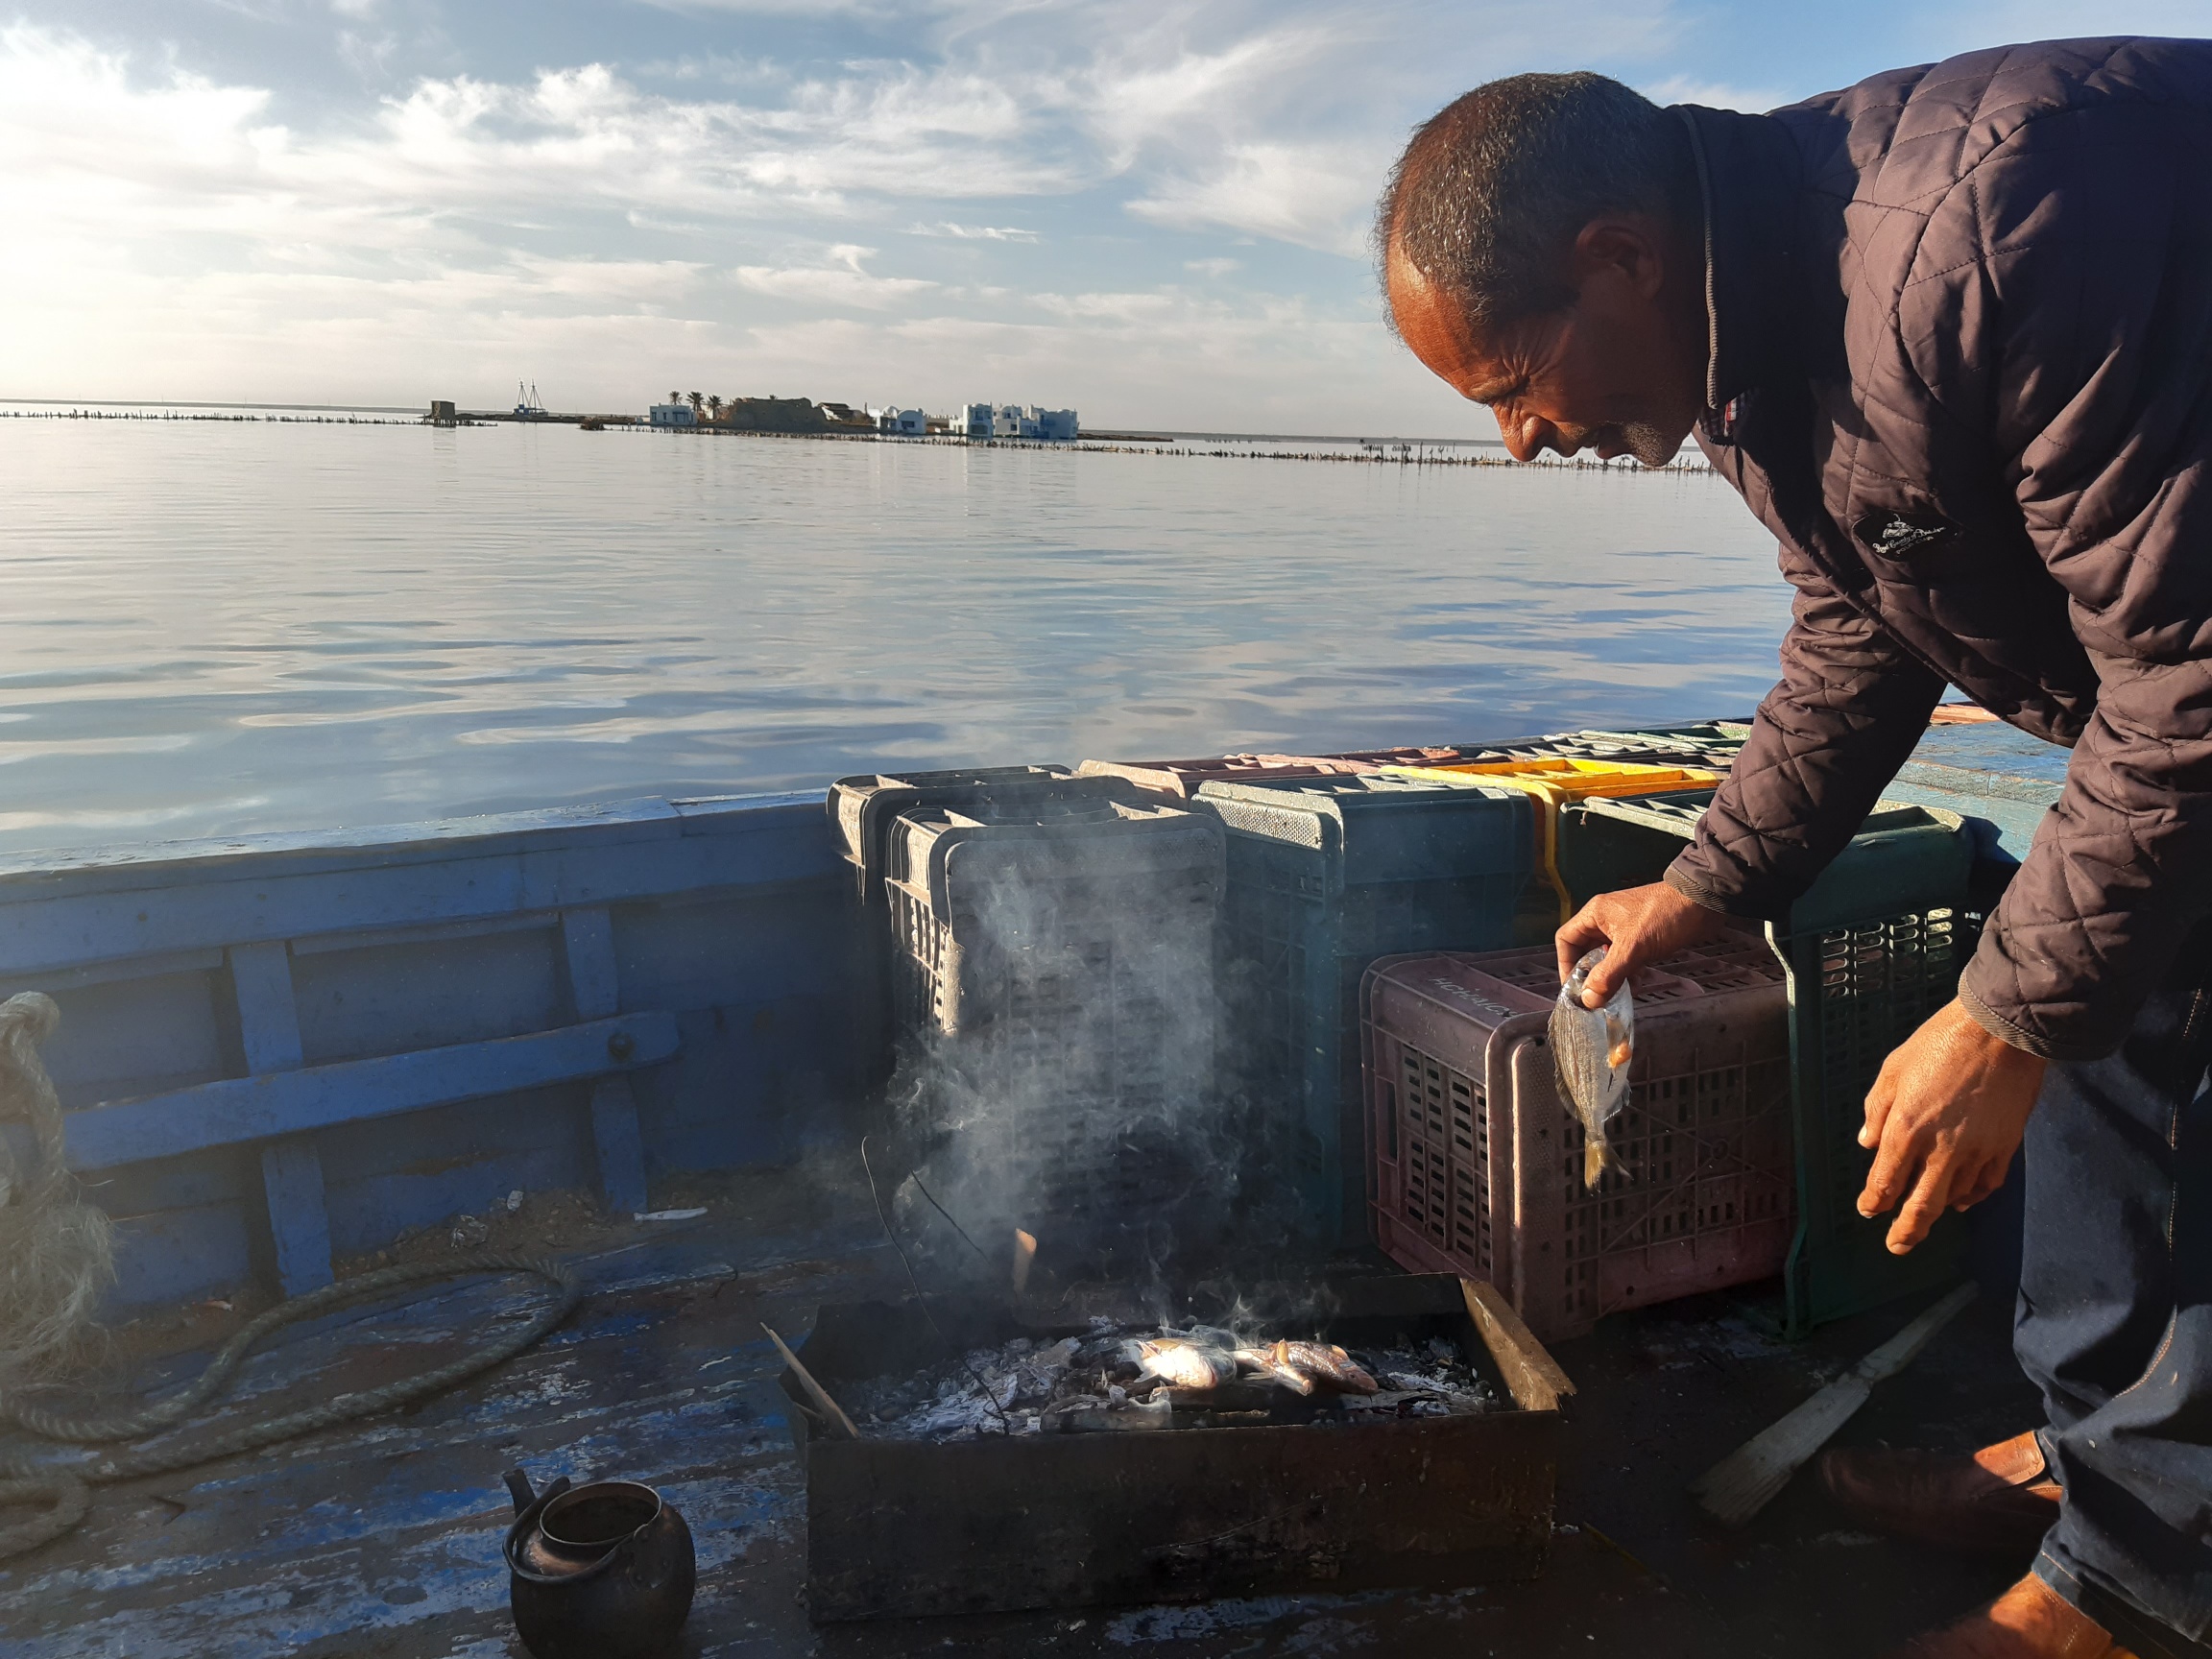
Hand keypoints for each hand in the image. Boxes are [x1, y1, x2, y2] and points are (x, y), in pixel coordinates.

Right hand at [1555, 882, 1732, 1005]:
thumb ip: (1609, 975)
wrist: (1703, 902)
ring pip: (1607, 957)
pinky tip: (1638, 982)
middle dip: (1591, 974)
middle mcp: (1605, 920)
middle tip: (1596, 995)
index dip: (1565, 964)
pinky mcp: (1642, 936)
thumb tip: (1589, 999)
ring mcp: (1624, 928)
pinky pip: (1626, 958)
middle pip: (1586, 951)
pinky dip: (1628, 972)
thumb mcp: (1633, 948)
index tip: (1574, 988)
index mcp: (1595, 914)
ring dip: (1611, 975)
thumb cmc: (1665, 914)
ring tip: (1618, 992)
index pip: (1566, 940)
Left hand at [1857, 999, 2045, 1253]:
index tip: (1868, 1211)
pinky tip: (1963, 1202)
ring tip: (1924, 1223)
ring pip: (1954, 1199)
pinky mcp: (2005, 1147)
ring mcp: (1976, 1151)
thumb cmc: (1940, 1043)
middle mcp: (1941, 1148)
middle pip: (1921, 1206)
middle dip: (1906, 1232)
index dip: (1875, 1202)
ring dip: (1937, 1214)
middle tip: (1896, 1247)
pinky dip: (1972, 1198)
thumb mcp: (1892, 1069)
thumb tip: (1867, 1144)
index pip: (1885, 1181)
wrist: (2000, 1032)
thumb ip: (1876, 1110)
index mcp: (1906, 1128)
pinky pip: (1986, 1185)